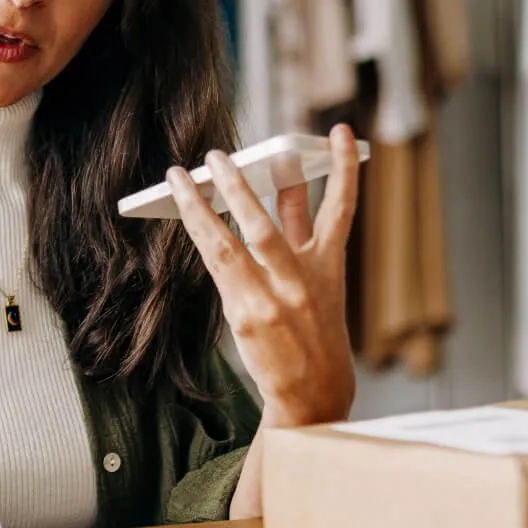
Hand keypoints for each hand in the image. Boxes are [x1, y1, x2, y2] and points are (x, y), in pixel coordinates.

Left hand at [166, 125, 359, 426]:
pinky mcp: (246, 315)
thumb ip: (300, 234)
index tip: (342, 133)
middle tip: (218, 155)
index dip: (344, 169)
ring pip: (231, 242)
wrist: (315, 394)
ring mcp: (271, 299)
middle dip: (242, 186)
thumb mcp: (320, 280)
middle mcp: (301, 280)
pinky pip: (215, 264)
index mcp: (328, 267)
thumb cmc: (314, 331)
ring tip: (182, 176)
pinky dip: (199, 234)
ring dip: (203, 206)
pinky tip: (184, 212)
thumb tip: (284, 187)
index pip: (342, 209)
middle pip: (268, 224)